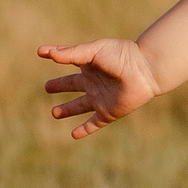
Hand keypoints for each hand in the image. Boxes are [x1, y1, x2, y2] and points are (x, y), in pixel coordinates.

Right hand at [37, 39, 160, 138]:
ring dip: (67, 110)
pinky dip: (84, 130)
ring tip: (54, 113)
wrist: (145, 71)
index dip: (56, 55)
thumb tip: (48, 53)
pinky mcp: (108, 113)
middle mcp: (94, 82)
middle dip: (60, 86)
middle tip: (47, 87)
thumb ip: (72, 53)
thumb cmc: (121, 56)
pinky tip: (73, 135)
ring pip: (80, 106)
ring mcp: (100, 98)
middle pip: (73, 85)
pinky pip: (93, 124)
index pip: (68, 60)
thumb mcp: (94, 51)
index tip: (41, 53)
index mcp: (90, 65)